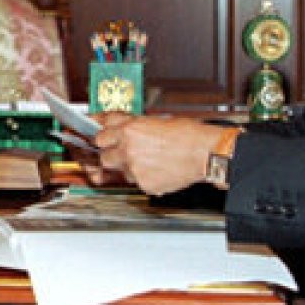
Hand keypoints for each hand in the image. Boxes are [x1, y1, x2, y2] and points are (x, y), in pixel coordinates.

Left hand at [93, 115, 222, 195]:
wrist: (205, 153)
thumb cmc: (187, 134)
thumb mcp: (155, 120)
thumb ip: (132, 125)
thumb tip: (119, 127)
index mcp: (130, 129)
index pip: (100, 134)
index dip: (102, 137)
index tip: (100, 138)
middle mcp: (128, 149)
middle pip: (103, 156)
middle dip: (110, 154)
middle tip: (122, 152)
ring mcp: (135, 169)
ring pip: (119, 171)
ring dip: (127, 167)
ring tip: (146, 161)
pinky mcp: (144, 184)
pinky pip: (135, 182)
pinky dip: (142, 178)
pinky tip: (156, 170)